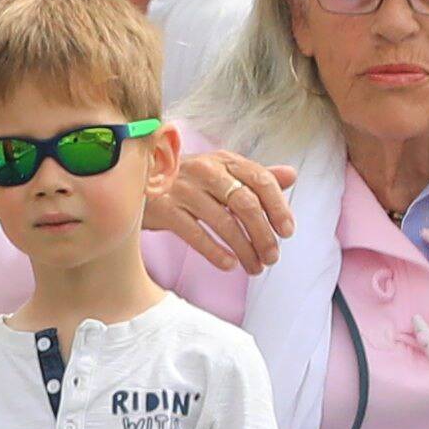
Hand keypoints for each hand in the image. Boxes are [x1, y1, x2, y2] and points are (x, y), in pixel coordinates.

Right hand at [152, 140, 293, 272]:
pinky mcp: (164, 209)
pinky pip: (195, 234)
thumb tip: (292, 175)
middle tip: (272, 258)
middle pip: (245, 203)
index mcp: (224, 160)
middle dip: (263, 235)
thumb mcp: (222, 172)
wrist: (136, 182)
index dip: (278, 207)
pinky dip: (215, 252)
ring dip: (244, 249)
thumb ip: (256, 175)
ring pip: (223, 222)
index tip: (287, 232)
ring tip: (254, 267)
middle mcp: (205, 170)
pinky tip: (229, 265)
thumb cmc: (188, 180)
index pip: (260, 179)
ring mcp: (183, 189)